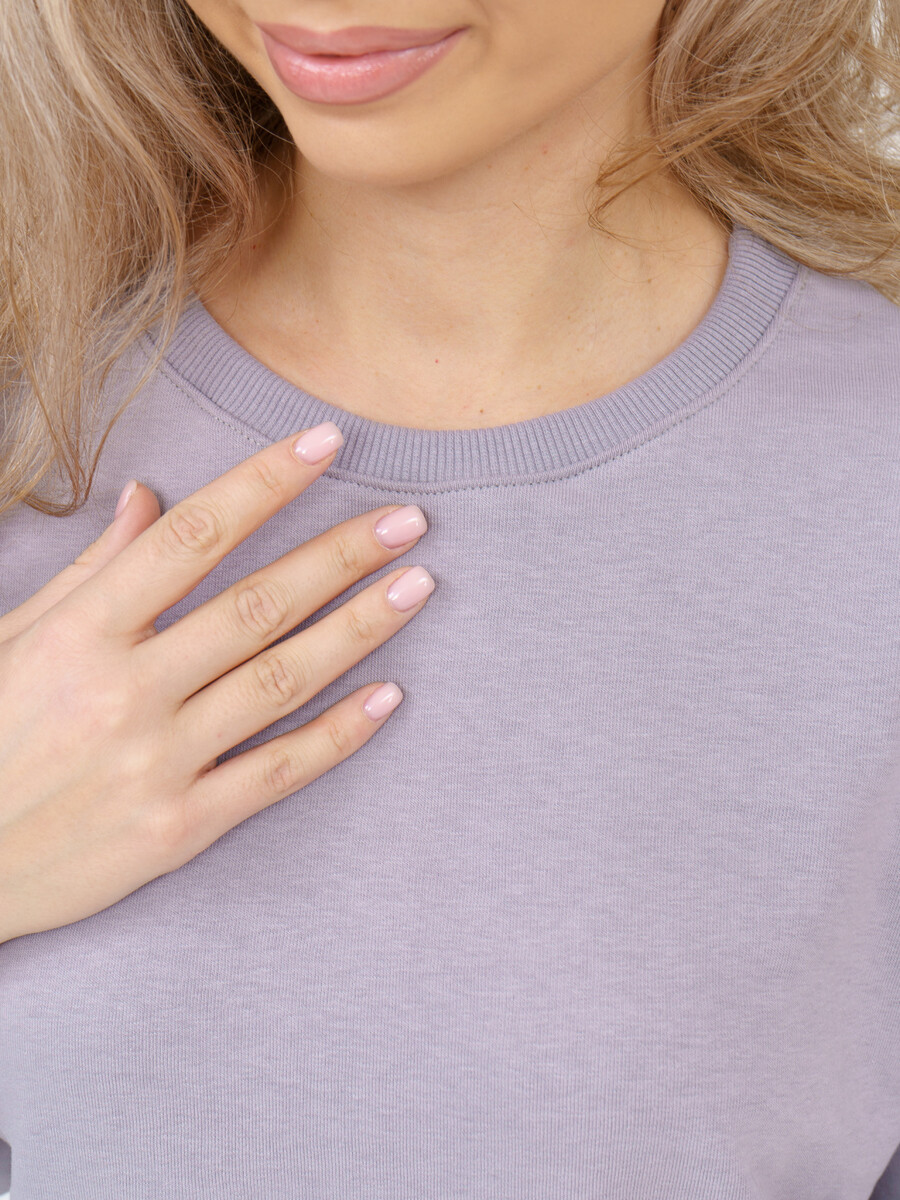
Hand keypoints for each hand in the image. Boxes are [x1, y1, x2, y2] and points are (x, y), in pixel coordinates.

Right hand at [0, 424, 433, 942]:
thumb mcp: (10, 640)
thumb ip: (89, 571)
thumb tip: (148, 497)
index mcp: (81, 633)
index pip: (192, 537)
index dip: (265, 482)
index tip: (325, 442)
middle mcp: (126, 692)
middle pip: (257, 606)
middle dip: (340, 555)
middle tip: (407, 521)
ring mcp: (157, 763)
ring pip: (281, 680)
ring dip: (359, 629)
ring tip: (416, 586)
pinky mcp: (179, 828)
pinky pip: (276, 772)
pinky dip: (338, 734)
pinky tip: (389, 695)